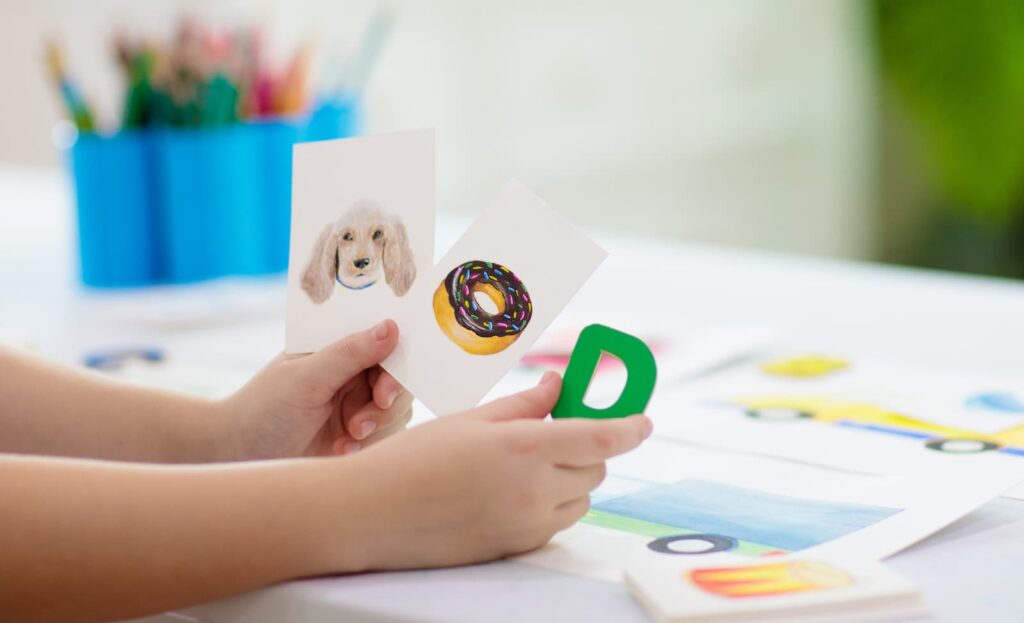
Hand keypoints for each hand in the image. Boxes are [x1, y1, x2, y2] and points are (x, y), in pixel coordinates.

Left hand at [219, 319, 412, 459]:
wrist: (239, 455)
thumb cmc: (263, 409)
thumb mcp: (305, 379)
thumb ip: (349, 354)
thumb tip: (391, 327)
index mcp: (338, 348)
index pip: (384, 345)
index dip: (395, 366)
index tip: (385, 392)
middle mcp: (352, 373)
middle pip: (399, 380)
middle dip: (386, 403)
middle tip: (362, 422)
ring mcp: (356, 404)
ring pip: (397, 411)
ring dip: (378, 426)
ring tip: (348, 437)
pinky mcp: (358, 435)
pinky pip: (387, 436)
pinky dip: (370, 445)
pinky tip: (341, 450)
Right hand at [335, 372, 652, 570]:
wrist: (373, 513)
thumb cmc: (415, 458)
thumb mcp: (473, 419)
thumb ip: (526, 404)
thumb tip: (560, 388)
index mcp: (524, 448)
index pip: (600, 439)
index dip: (629, 428)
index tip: (643, 420)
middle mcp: (534, 490)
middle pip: (595, 468)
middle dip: (587, 447)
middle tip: (556, 429)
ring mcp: (527, 523)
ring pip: (579, 497)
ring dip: (571, 477)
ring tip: (525, 462)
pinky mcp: (516, 546)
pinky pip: (555, 521)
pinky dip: (550, 502)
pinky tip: (511, 489)